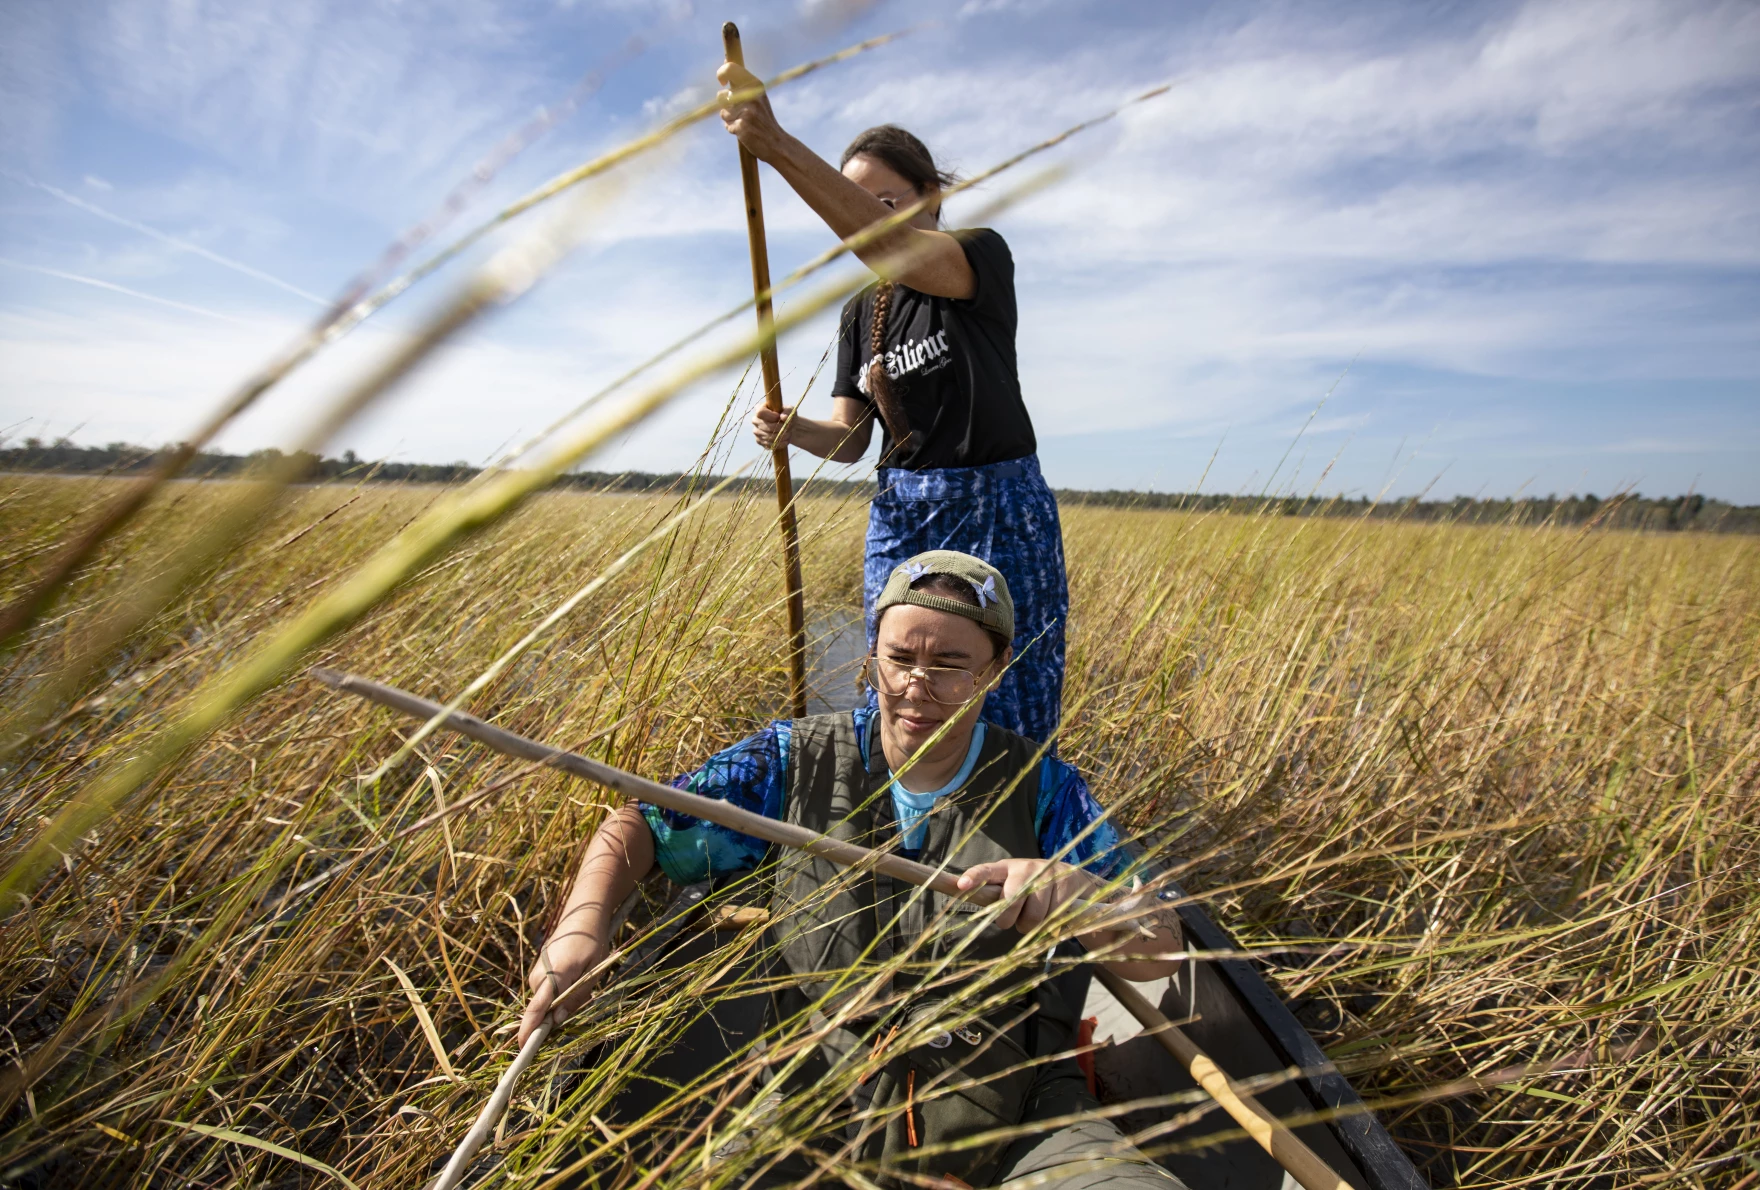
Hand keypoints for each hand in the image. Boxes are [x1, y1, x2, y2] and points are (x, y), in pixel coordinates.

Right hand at [517, 930, 606, 1045]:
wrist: (581, 918)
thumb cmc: (592, 944)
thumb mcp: (593, 972)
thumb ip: (575, 998)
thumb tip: (557, 1021)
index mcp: (554, 975)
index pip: (536, 1009)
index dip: (529, 1030)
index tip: (522, 1048)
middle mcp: (539, 976)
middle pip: (543, 1010)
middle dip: (560, 1014)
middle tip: (587, 993)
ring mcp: (536, 973)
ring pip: (546, 1002)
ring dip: (562, 1001)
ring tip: (582, 978)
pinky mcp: (538, 972)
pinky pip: (546, 993)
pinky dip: (559, 993)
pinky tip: (575, 976)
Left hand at [717, 61, 785, 161]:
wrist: (777, 143)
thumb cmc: (763, 119)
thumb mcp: (757, 96)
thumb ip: (741, 82)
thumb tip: (725, 61)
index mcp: (755, 84)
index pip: (729, 69)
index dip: (721, 73)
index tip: (722, 82)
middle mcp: (750, 95)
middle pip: (721, 96)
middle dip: (726, 105)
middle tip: (740, 112)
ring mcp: (746, 111)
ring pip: (723, 112)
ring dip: (730, 119)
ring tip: (745, 122)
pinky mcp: (742, 126)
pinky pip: (728, 125)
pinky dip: (734, 130)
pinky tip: (746, 132)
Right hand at [752, 403, 792, 449]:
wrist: (787, 427)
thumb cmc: (787, 416)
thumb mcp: (790, 410)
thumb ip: (787, 411)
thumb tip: (783, 417)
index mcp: (760, 408)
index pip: (760, 412)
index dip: (771, 416)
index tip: (780, 417)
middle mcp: (755, 420)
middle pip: (765, 426)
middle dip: (780, 428)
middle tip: (789, 428)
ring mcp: (756, 431)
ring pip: (768, 436)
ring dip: (781, 436)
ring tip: (789, 434)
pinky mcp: (759, 441)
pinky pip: (768, 444)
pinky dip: (779, 444)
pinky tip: (786, 441)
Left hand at [956, 859, 1097, 932]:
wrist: (1073, 881)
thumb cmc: (1032, 888)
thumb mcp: (1013, 885)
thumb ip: (995, 895)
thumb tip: (967, 900)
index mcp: (1006, 868)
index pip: (986, 871)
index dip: (974, 878)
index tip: (961, 886)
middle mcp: (1026, 868)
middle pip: (1011, 900)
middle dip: (1007, 918)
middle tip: (1009, 921)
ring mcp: (1046, 876)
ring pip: (1032, 915)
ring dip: (1030, 925)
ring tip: (1033, 917)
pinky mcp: (1064, 886)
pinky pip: (1051, 918)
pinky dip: (1048, 924)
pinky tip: (1050, 914)